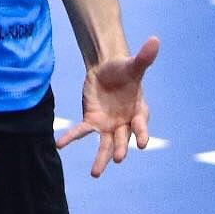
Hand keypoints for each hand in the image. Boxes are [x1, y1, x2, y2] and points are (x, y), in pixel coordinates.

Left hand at [56, 35, 159, 176]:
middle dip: (120, 148)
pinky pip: (81, 131)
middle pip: (123, 139)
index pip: (141, 124)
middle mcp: (125, 123)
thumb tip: (155, 39)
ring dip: (101, 159)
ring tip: (95, 173)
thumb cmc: (125, 70)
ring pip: (104, 144)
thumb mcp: (133, 64)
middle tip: (118, 158)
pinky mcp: (92, 121)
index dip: (141, 133)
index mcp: (139, 111)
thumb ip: (144, 57)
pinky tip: (59, 144)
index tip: (142, 143)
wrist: (108, 69)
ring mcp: (108, 125)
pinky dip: (71, 137)